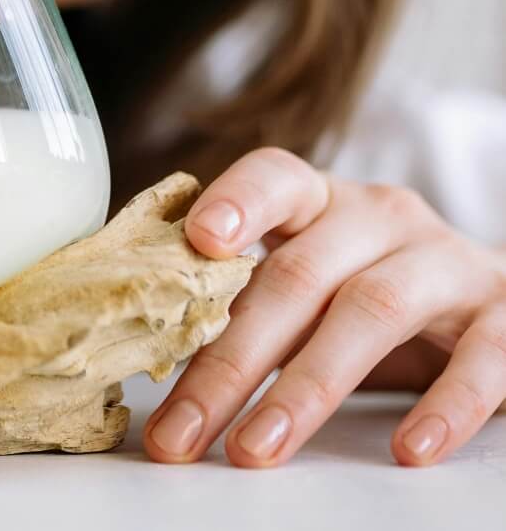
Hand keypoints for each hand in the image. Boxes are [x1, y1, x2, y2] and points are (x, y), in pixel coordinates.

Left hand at [143, 147, 505, 466]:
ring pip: (372, 312)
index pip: (276, 177)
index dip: (238, 199)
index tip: (199, 239)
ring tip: (257, 448)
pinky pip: (481, 358)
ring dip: (308, 386)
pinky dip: (445, 405)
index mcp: (322, 202)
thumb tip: (155, 352)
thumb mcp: (313, 279)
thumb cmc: (372, 291)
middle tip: (182, 427)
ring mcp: (445, 262)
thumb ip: (251, 298)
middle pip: (299, 275)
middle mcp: (380, 218)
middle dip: (232, 358)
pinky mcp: (503, 315)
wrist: (491, 306)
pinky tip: (409, 449)